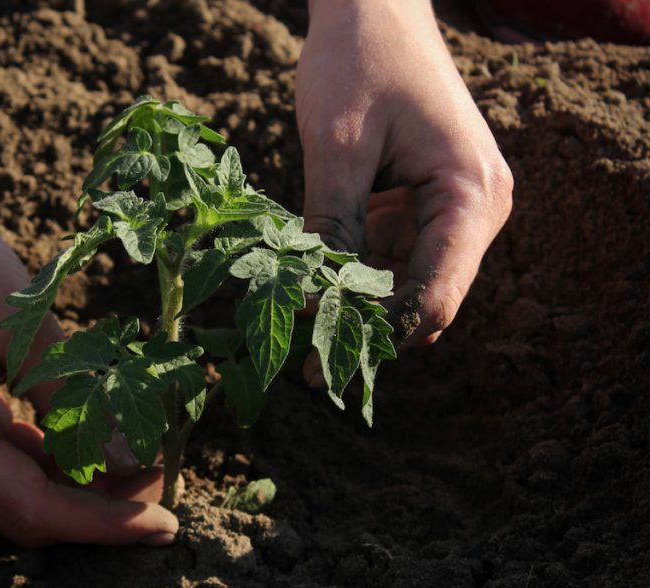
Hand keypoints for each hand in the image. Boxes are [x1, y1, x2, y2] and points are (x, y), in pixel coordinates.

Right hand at [0, 54, 177, 546]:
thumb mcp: (22, 319)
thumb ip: (70, 394)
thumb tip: (129, 460)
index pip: (29, 505)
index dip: (102, 522)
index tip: (165, 520)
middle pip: (19, 513)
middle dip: (96, 510)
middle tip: (163, 483)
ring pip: (10, 496)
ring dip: (74, 488)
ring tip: (138, 463)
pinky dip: (44, 463)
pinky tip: (88, 443)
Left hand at [297, 0, 512, 355]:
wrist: (374, 6)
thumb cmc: (360, 61)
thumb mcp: (337, 145)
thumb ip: (330, 224)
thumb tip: (313, 301)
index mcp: (471, 195)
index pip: (435, 294)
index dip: (379, 333)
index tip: (322, 362)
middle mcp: (474, 210)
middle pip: (424, 296)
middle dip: (366, 328)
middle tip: (304, 368)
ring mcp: (449, 208)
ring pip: (403, 281)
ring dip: (355, 305)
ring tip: (297, 334)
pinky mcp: (421, 202)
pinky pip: (390, 254)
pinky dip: (352, 272)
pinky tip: (310, 287)